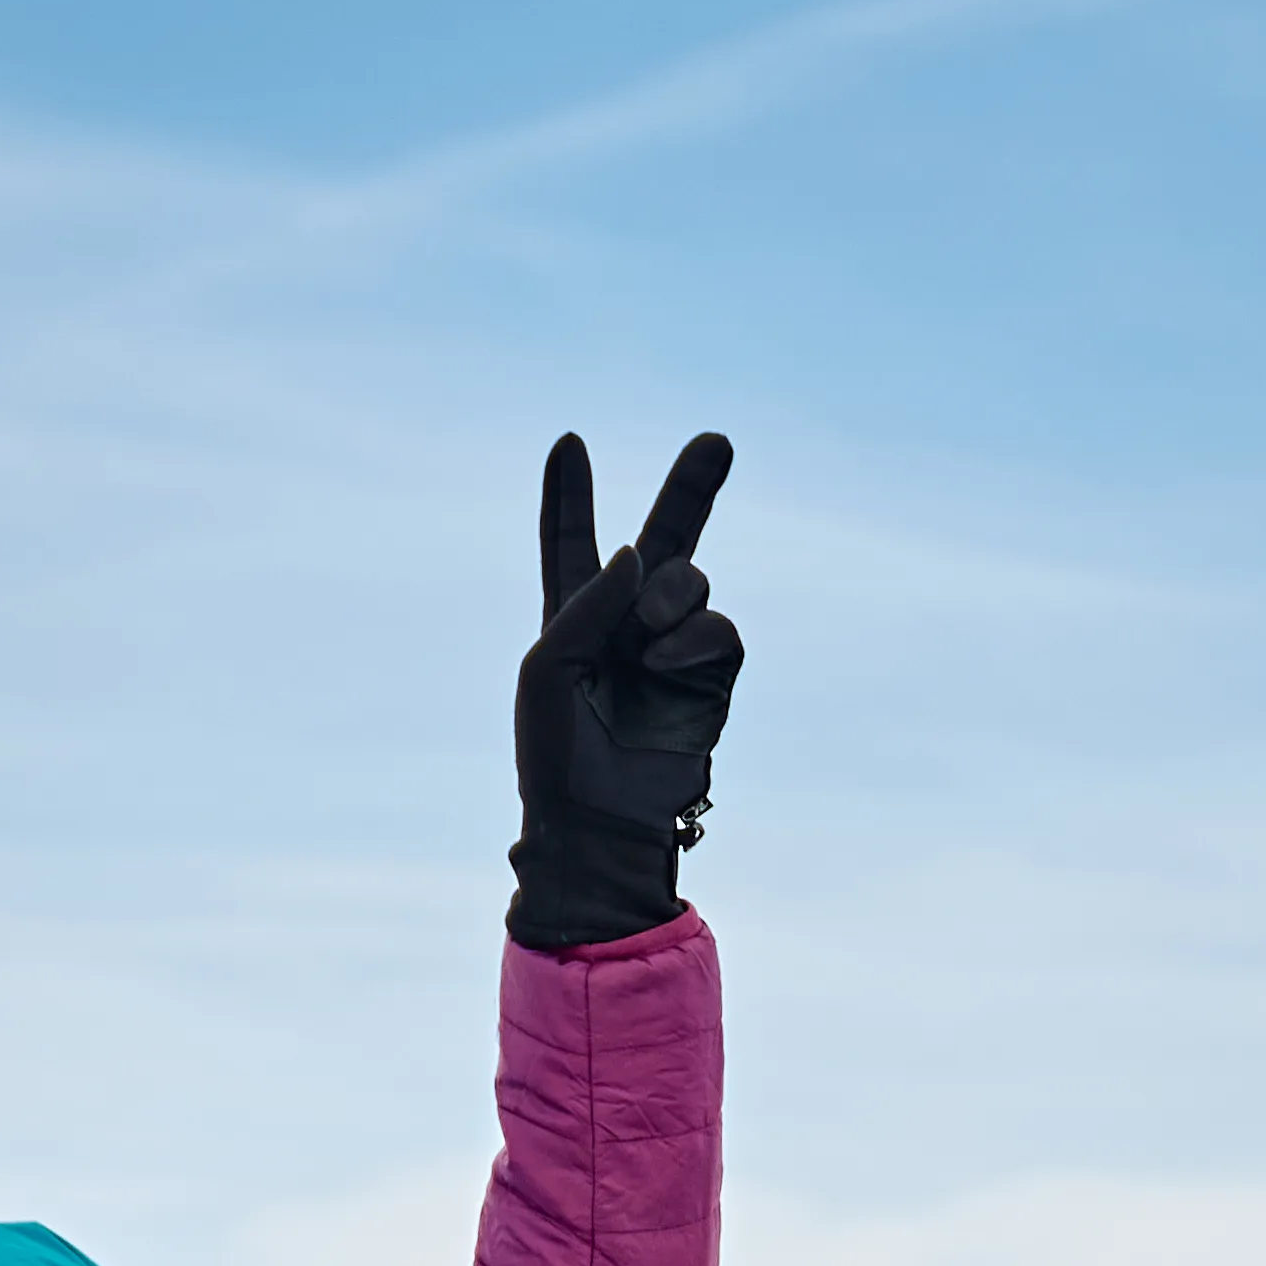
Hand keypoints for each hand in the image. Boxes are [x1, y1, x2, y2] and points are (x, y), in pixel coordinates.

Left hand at [508, 428, 742, 952]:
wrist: (600, 823)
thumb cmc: (556, 754)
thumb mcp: (548, 667)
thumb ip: (587, 601)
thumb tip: (639, 554)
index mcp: (572, 618)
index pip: (570, 544)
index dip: (568, 497)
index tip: (568, 445)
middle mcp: (626, 625)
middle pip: (663, 540)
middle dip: (692, 488)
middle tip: (718, 441)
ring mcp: (673, 650)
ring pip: (690, 581)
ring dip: (668, 596)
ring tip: (645, 640)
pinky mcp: (710, 681)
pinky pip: (718, 630)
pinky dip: (694, 637)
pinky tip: (665, 662)